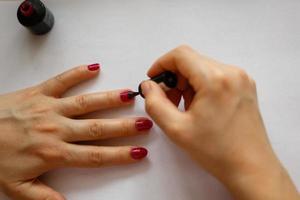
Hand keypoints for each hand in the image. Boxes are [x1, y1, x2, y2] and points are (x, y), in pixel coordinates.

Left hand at [0, 64, 151, 199]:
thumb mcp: (16, 187)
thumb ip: (44, 198)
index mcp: (53, 153)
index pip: (95, 156)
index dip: (120, 155)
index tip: (138, 152)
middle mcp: (55, 129)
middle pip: (97, 128)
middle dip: (124, 127)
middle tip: (144, 122)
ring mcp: (48, 108)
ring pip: (85, 103)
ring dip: (109, 99)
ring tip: (129, 95)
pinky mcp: (38, 93)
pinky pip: (60, 80)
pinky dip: (77, 73)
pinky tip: (94, 67)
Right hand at [141, 46, 298, 199]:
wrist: (251, 168)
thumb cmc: (216, 151)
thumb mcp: (176, 129)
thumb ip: (155, 103)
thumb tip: (149, 85)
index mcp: (215, 79)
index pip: (181, 54)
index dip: (161, 64)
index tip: (153, 80)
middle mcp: (232, 72)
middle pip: (192, 61)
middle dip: (174, 77)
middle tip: (167, 100)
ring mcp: (241, 78)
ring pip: (203, 68)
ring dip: (187, 82)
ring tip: (184, 107)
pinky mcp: (245, 86)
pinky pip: (216, 76)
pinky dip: (201, 86)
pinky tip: (199, 106)